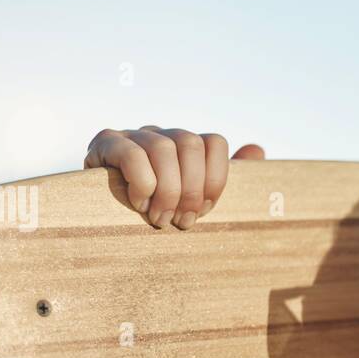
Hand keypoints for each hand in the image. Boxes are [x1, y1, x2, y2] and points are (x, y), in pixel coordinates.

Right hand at [83, 126, 265, 229]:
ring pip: (163, 148)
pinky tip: (138, 204)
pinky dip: (142, 184)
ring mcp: (132, 134)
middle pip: (190, 143)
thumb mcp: (191, 201)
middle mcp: (161, 134)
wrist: (102, 223)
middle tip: (183, 223)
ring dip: (167, 191)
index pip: (214, 142)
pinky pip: (132, 154)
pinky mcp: (105, 143)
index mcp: (185, 145)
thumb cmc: (155, 214)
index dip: (215, 180)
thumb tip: (257, 150)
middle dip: (191, 190)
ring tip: (159, 220)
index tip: (205, 211)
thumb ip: (223, 176)